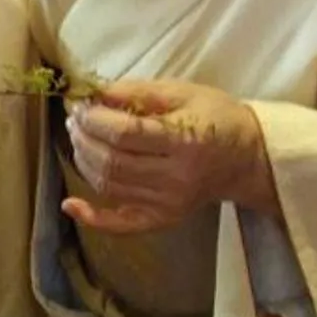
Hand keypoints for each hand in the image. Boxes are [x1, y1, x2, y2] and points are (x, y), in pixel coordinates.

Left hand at [62, 78, 272, 234]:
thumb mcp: (184, 92)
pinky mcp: (162, 219)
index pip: (125, 133)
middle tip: (75, 120)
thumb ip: (138, 91)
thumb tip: (95, 94)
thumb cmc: (216, 118)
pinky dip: (92, 218)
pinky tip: (70, 204)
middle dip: (84, 138)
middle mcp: (176, 178)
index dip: (94, 119)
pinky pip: (121, 225)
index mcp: (184, 141)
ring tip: (78, 139)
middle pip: (112, 162)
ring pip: (109, 187)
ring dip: (83, 162)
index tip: (81, 106)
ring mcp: (168, 203)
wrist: (246, 158)